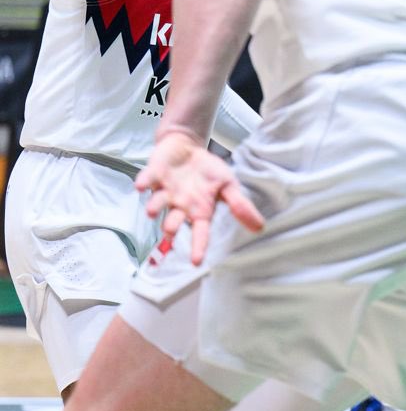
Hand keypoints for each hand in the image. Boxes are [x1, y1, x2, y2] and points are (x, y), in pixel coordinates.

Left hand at [136, 130, 263, 264]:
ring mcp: (165, 191)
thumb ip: (240, 205)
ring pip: (158, 203)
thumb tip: (260, 227)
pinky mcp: (154, 175)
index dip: (198, 247)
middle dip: (171, 226)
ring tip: (152, 211)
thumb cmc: (208, 170)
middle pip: (174, 221)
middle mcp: (180, 205)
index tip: (196, 262)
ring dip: (155, 207)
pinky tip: (141, 186)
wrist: (188, 148)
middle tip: (170, 230)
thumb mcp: (229, 185)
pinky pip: (147, 180)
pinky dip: (144, 183)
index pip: (200, 233)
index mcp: (199, 210)